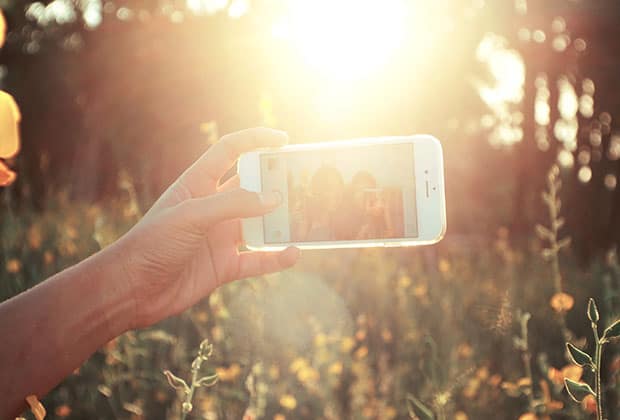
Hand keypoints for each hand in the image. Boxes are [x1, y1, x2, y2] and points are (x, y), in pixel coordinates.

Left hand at [111, 127, 298, 328]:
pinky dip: (275, 259)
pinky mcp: (224, 266)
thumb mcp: (190, 215)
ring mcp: (219, 237)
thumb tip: (273, 199)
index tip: (284, 141)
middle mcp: (212, 208)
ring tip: (305, 220)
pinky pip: (257, 261)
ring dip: (280, 223)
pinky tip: (292, 254)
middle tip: (303, 184)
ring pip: (259, 225)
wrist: (132, 290)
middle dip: (276, 184)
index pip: (230, 151)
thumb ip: (232, 204)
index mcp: (198, 185)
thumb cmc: (151, 244)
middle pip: (252, 188)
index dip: (255, 141)